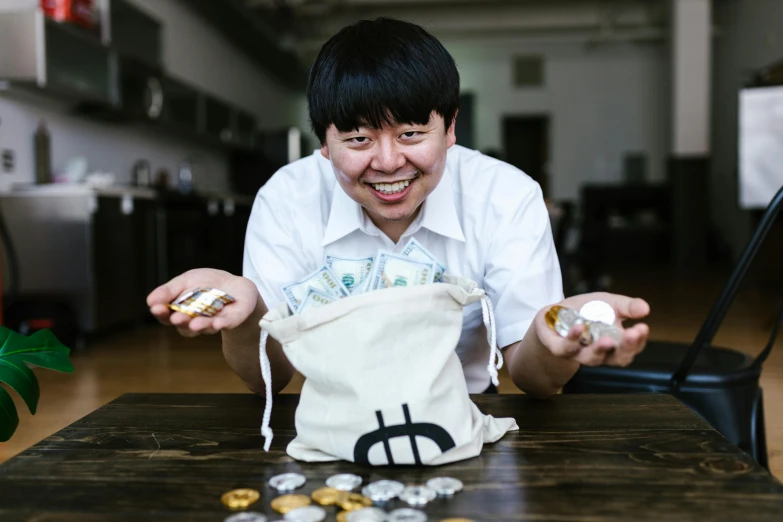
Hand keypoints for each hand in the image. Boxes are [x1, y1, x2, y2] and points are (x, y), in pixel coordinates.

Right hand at [146, 269, 259, 337]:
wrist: (235, 285)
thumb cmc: (206, 284)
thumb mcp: (185, 281)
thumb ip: (169, 291)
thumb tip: (150, 301)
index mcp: (181, 312)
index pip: (167, 317)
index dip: (162, 314)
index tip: (157, 308)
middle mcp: (195, 321)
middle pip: (185, 326)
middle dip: (181, 322)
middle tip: (176, 318)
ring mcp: (214, 322)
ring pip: (206, 327)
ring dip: (200, 326)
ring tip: (194, 323)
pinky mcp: (232, 320)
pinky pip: (227, 324)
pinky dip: (222, 324)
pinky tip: (217, 323)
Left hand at [534, 292, 649, 366]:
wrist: (555, 313)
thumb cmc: (587, 311)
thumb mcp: (609, 303)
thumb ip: (627, 306)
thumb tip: (645, 308)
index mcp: (615, 345)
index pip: (630, 348)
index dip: (638, 341)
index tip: (642, 327)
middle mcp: (599, 354)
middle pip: (617, 358)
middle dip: (626, 347)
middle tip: (633, 334)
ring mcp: (579, 353)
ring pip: (592, 358)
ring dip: (600, 349)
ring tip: (607, 339)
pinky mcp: (559, 348)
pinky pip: (567, 348)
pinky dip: (573, 339)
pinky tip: (580, 327)